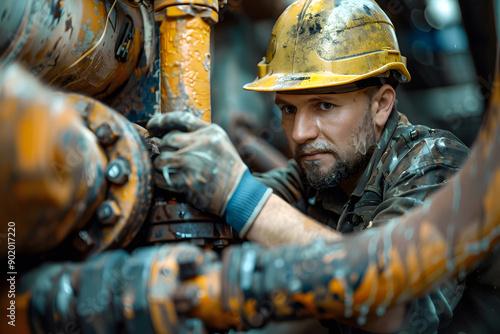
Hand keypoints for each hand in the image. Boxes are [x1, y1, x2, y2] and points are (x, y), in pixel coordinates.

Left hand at [147, 111, 271, 235]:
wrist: (239, 193)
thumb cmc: (227, 169)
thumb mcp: (219, 143)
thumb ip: (197, 135)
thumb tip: (166, 133)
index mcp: (211, 132)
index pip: (181, 118)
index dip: (162, 120)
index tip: (152, 126)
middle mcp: (203, 144)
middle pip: (168, 139)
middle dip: (161, 148)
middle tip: (161, 154)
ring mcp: (195, 163)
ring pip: (162, 158)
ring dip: (159, 164)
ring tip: (165, 168)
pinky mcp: (189, 182)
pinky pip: (162, 177)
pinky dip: (160, 178)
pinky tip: (165, 179)